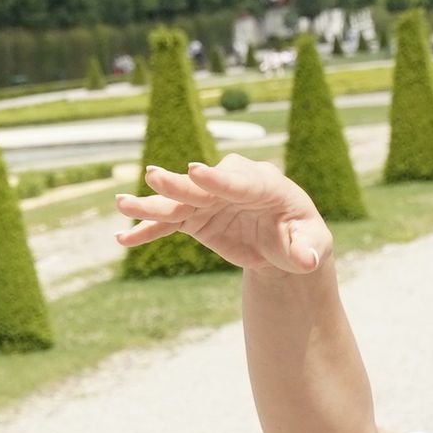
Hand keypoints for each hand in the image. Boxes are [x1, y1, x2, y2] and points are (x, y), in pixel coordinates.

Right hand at [114, 156, 330, 273]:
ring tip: (121, 204)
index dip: (218, 179)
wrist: (282, 244)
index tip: (194, 170)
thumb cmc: (302, 238)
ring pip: (179, 202)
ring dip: (151, 205)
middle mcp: (233, 186)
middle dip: (178, 184)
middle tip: (152, 176)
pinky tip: (123, 238)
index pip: (240, 182)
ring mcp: (211, 200)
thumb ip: (308, 250)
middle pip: (203, 187)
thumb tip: (308, 261)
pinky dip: (147, 230)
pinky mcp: (196, 217)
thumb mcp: (312, 244)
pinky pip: (169, 224)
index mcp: (266, 187)